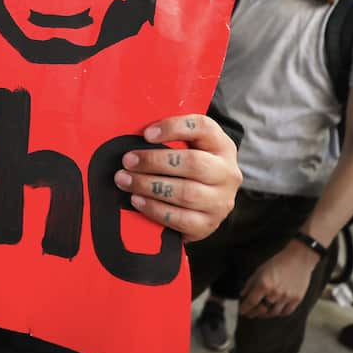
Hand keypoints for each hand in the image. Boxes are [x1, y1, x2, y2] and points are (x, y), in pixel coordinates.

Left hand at [114, 113, 240, 242]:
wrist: (205, 205)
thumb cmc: (188, 169)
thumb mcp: (187, 147)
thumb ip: (168, 137)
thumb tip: (133, 130)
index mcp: (221, 146)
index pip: (203, 127)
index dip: (174, 127)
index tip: (147, 133)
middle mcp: (227, 173)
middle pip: (193, 163)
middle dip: (154, 161)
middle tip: (128, 161)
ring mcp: (220, 201)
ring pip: (185, 193)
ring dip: (148, 185)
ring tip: (125, 180)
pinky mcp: (208, 224)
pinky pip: (180, 218)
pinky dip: (154, 209)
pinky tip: (137, 200)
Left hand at [239, 241, 319, 317]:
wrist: (298, 259)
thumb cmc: (277, 263)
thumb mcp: (259, 271)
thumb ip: (250, 284)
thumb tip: (243, 295)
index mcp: (264, 284)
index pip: (251, 302)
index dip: (245, 308)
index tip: (242, 311)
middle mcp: (275, 293)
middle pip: (262, 310)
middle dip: (254, 312)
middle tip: (250, 313)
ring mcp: (287, 297)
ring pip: (274, 313)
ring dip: (266, 314)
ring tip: (262, 312)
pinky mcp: (297, 299)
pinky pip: (286, 312)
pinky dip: (279, 313)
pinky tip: (274, 310)